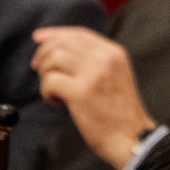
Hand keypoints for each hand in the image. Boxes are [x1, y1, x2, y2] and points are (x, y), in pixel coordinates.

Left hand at [31, 26, 156, 168]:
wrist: (130, 136)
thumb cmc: (119, 112)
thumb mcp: (116, 76)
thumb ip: (96, 61)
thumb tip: (61, 51)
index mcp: (114, 52)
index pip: (79, 33)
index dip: (55, 33)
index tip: (38, 38)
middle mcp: (105, 58)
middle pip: (62, 42)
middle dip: (43, 55)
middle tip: (39, 71)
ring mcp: (93, 74)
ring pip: (53, 58)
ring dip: (45, 74)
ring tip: (53, 91)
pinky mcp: (81, 92)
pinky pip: (50, 81)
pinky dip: (46, 92)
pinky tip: (57, 103)